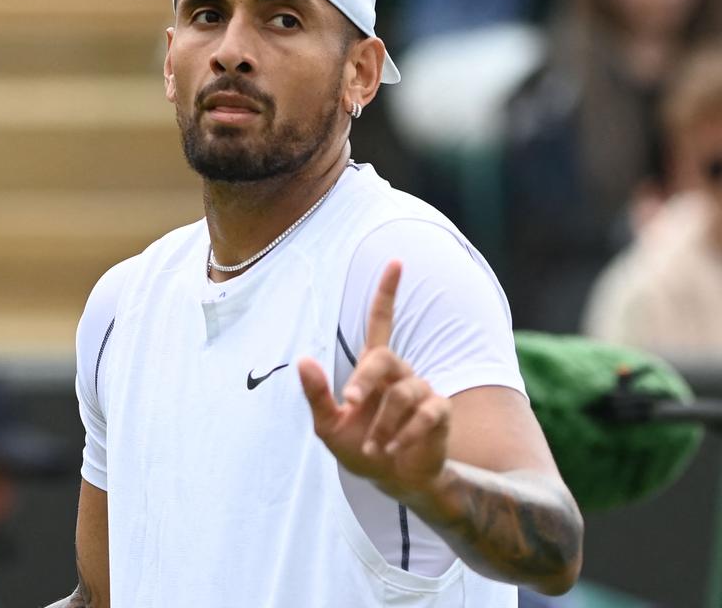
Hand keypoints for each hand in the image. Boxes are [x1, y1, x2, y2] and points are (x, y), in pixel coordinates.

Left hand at [297, 261, 450, 497]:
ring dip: (382, 424)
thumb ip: (316, 394)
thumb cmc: (360, 448)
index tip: (396, 262)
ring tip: (375, 448)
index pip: (382, 321)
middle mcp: (400, 373)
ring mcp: (422, 390)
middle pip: (384, 358)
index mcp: (372, 369)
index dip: (388, 292)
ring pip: (402, 394)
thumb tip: (302, 360)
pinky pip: (425, 414)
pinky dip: (404, 434)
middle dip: (364, 380)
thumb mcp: (328, 426)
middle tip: (350, 403)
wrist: (393, 480)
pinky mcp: (440, 413)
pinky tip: (393, 449)